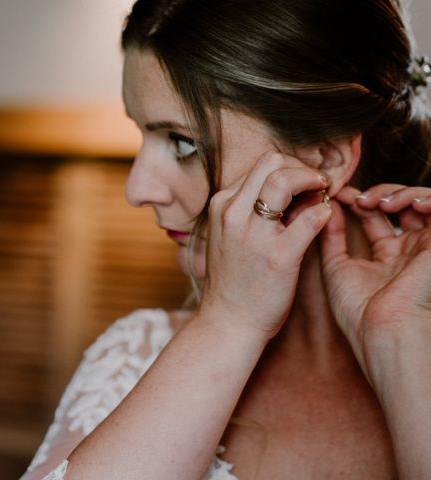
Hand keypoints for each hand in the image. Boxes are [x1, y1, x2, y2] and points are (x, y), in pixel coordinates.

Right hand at [199, 152, 330, 338]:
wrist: (228, 322)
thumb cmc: (234, 281)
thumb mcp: (230, 236)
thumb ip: (253, 210)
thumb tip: (292, 189)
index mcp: (221, 205)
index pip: (260, 165)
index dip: (289, 167)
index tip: (303, 181)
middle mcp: (233, 213)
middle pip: (272, 162)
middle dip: (302, 167)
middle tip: (318, 183)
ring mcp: (254, 234)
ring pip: (285, 179)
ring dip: (313, 180)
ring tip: (323, 193)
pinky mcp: (278, 256)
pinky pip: (310, 219)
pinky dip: (324, 212)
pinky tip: (325, 218)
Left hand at [320, 184, 430, 378]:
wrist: (383, 329)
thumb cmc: (358, 309)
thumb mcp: (336, 267)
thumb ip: (331, 237)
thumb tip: (324, 207)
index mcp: (386, 257)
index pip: (374, 216)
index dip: (356, 200)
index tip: (337, 193)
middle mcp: (407, 250)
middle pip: (398, 205)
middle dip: (376, 194)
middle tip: (357, 199)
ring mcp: (424, 247)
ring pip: (420, 202)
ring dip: (397, 193)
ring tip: (376, 203)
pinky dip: (424, 198)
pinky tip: (404, 204)